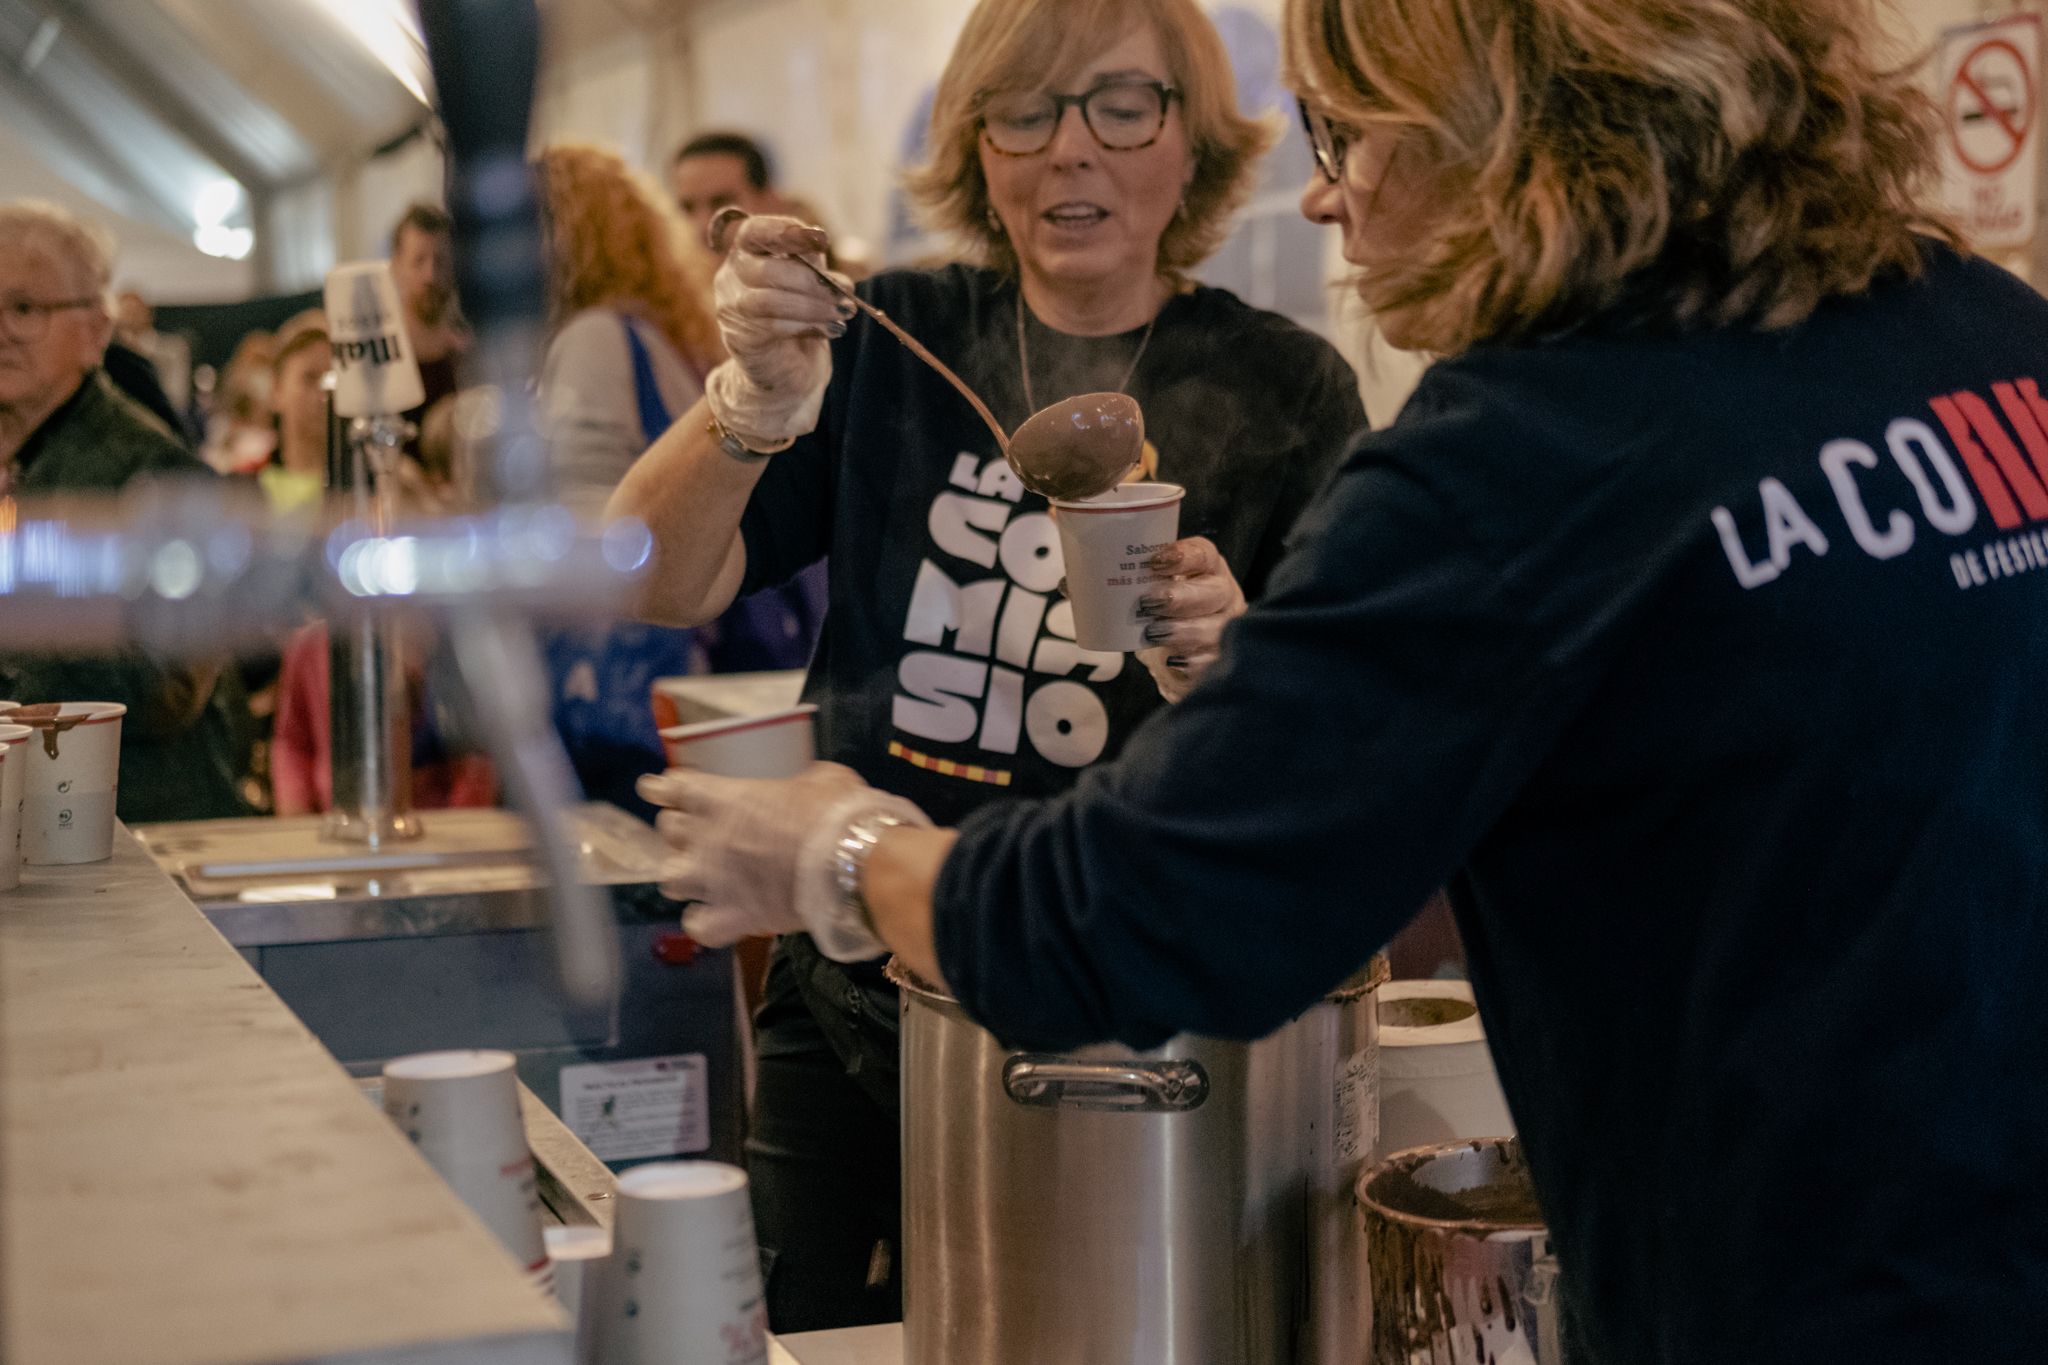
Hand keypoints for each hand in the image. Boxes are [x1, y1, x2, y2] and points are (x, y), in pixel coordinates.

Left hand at [637, 762, 929, 961]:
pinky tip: (715, 917)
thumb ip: (799, 782)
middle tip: (701, 832)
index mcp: (723, 798)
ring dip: (684, 875)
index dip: (662, 789)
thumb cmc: (838, 814)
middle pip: (668, 831)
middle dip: (681, 830)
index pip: (670, 789)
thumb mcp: (823, 779)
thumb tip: (805, 786)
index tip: (658, 790)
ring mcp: (713, 882)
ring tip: (702, 876)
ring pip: (669, 879)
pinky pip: (697, 926)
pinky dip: (703, 922)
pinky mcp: (731, 918)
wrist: (854, 864)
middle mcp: (707, 838)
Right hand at [704, 215, 853, 446]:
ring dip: (814, 306)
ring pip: (770, 300)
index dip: (785, 232)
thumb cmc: (798, 316)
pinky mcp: (740, 338)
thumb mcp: (808, 283)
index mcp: (747, 253)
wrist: (784, 367)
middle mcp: (730, 277)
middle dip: (811, 280)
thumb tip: (833, 270)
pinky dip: (808, 326)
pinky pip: (773, 327)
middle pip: (767, 269)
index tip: (821, 240)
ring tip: (843, 313)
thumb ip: (814, 267)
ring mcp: (731, 308)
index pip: (754, 231)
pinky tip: (832, 330)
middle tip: (845, 293)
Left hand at [1133, 537, 1245, 701]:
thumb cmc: (1161, 612)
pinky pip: (1213, 660)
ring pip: (1216, 628)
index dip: (1184, 555)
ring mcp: (1225, 629)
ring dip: (1184, 631)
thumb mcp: (1147, 591)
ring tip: (1155, 633)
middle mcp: (1222, 596)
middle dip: (1182, 597)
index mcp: (1206, 569)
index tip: (1155, 562)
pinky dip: (1193, 662)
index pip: (1203, 554)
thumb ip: (1120, 584)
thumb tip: (1074, 584)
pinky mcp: (1220, 658)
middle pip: (1215, 591)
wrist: (1174, 654)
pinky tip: (1174, 660)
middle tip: (1150, 603)